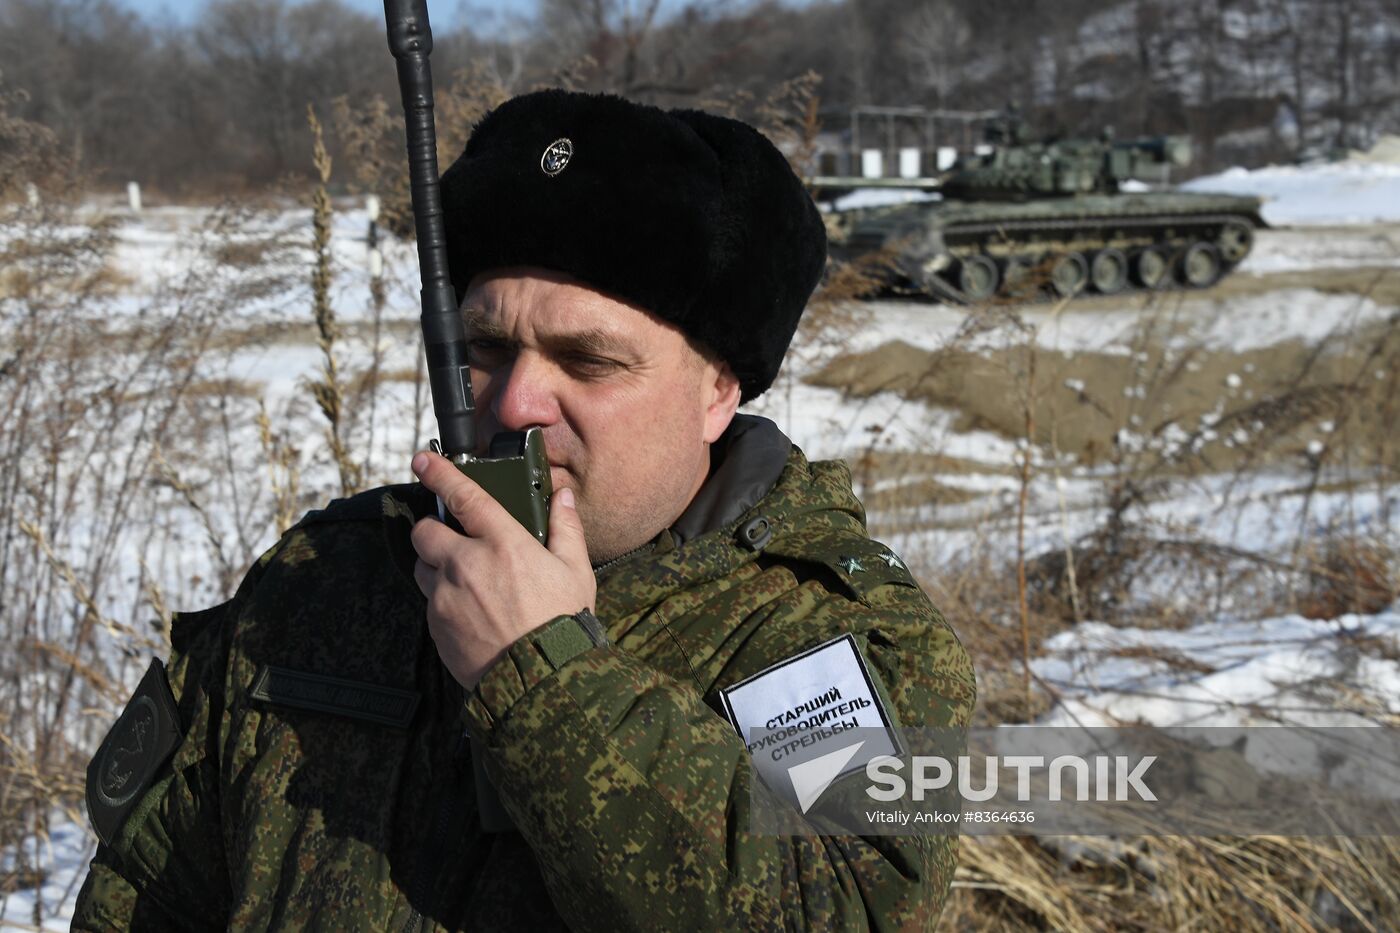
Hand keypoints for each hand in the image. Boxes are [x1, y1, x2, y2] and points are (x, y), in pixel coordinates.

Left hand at [410, 450, 595, 689]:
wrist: (540, 680)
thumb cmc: (562, 623)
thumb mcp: (574, 571)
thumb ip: (565, 529)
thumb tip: (563, 497)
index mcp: (502, 542)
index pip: (463, 496)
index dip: (439, 473)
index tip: (423, 461)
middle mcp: (466, 563)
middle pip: (424, 531)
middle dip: (432, 529)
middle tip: (453, 539)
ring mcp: (446, 596)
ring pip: (422, 567)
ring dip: (436, 567)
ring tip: (465, 581)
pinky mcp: (437, 626)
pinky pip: (430, 604)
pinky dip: (443, 602)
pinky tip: (471, 614)